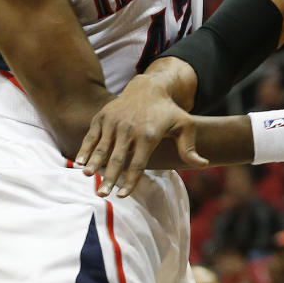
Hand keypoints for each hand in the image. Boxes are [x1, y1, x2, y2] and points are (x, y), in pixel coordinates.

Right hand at [75, 75, 206, 197]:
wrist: (148, 87)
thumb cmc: (168, 111)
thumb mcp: (184, 125)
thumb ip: (190, 147)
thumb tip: (204, 164)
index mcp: (148, 134)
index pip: (138, 163)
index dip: (130, 181)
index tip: (122, 196)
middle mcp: (129, 128)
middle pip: (117, 158)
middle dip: (109, 177)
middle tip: (101, 195)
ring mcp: (114, 121)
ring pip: (102, 147)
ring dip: (94, 164)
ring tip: (87, 178)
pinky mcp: (103, 116)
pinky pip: (91, 136)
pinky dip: (85, 149)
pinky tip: (79, 163)